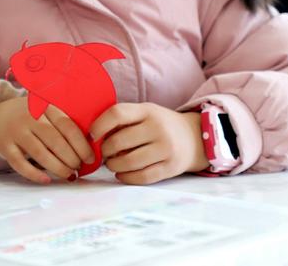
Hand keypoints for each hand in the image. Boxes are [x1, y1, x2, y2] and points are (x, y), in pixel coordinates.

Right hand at [0, 96, 94, 183]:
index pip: (67, 126)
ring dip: (58, 168)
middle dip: (71, 159)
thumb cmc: (31, 117)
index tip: (90, 159)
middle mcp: (29, 117)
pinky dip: (34, 174)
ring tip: (68, 175)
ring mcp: (16, 131)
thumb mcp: (47, 111)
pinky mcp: (4, 146)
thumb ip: (64, 124)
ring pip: (40, 154)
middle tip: (78, 168)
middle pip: (55, 141)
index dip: (81, 145)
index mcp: (45, 106)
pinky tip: (47, 179)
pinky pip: (20, 164)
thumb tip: (89, 149)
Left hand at [90, 103, 208, 184]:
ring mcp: (166, 148)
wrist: (195, 138)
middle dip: (105, 150)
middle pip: (119, 141)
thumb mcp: (145, 113)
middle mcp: (157, 128)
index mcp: (147, 111)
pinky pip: (142, 177)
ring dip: (113, 165)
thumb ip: (123, 119)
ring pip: (129, 162)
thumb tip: (93, 136)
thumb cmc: (159, 124)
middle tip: (103, 153)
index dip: (99, 125)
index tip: (92, 135)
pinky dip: (126, 178)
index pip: (117, 114)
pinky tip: (121, 174)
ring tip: (111, 164)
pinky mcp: (171, 167)